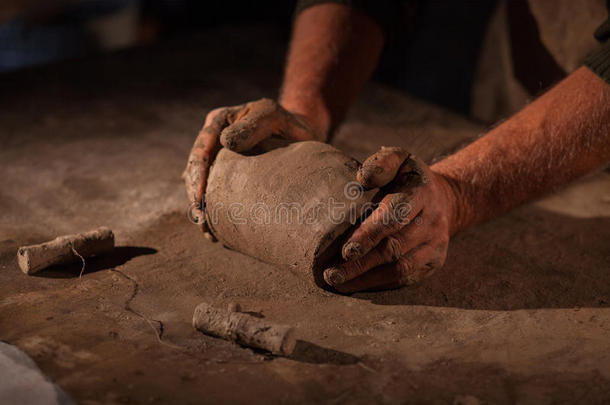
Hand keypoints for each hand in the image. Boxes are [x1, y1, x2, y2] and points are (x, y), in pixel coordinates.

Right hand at [182, 98, 320, 233]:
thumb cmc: (287, 122)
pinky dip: (215, 213)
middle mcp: (212, 140)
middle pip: (196, 171)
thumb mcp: (272, 116)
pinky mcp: (226, 176)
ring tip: (208, 233)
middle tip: (202, 221)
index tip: (200, 198)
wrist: (299, 132)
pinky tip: (217, 233)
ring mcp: (218, 159)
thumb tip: (226, 142)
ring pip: (202, 185)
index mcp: (218, 122)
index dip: (198, 174)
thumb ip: (252, 126)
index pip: (201, 149)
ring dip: (202, 209)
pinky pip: (215, 194)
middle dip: (196, 198)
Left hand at [323, 147, 457, 292]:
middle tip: (331, 273)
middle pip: (394, 247)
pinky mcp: (434, 262)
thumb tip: (361, 178)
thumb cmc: (406, 178)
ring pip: (400, 268)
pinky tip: (356, 285)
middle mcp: (433, 220)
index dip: (369, 234)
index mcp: (421, 192)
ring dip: (366, 278)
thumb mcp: (398, 159)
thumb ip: (381, 164)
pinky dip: (379, 284)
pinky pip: (405, 278)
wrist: (442, 198)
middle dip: (361, 263)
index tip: (346, 249)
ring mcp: (436, 244)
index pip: (395, 215)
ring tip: (338, 282)